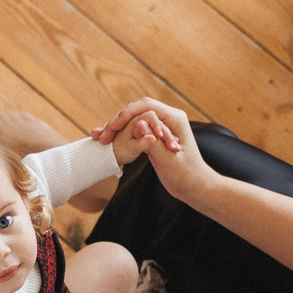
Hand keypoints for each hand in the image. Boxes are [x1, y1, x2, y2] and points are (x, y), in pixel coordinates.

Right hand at [93, 99, 213, 199]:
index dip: (126, 114)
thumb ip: (152, 142)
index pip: (145, 106)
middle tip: (101, 136)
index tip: (111, 127)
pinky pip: (135, 129)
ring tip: (99, 138)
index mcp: (174, 118)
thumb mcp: (168, 159)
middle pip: (137, 110)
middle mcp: (168, 117)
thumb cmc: (186, 175)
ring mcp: (161, 125)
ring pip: (133, 119)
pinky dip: (121, 134)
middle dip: (117, 121)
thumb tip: (138, 124)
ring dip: (116, 127)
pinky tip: (107, 141)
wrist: (193, 186)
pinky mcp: (155, 135)